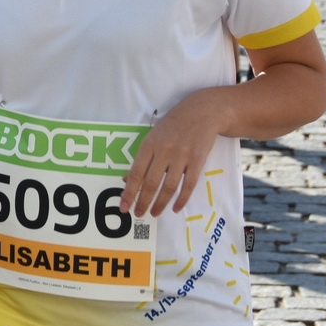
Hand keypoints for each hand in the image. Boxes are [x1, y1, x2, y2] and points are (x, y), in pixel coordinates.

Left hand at [120, 94, 223, 217]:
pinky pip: (189, 184)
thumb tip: (127, 179)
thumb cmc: (173, 125)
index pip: (136, 172)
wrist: (202, 111)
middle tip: (139, 214)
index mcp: (149, 144)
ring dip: (161, 203)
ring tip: (155, 213)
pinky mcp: (198, 160)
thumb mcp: (153, 136)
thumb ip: (142, 158)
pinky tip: (176, 208)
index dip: (129, 192)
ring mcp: (182, 156)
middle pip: (151, 182)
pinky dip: (182, 199)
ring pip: (169, 186)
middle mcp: (164, 151)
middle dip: (143, 201)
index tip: (123, 207)